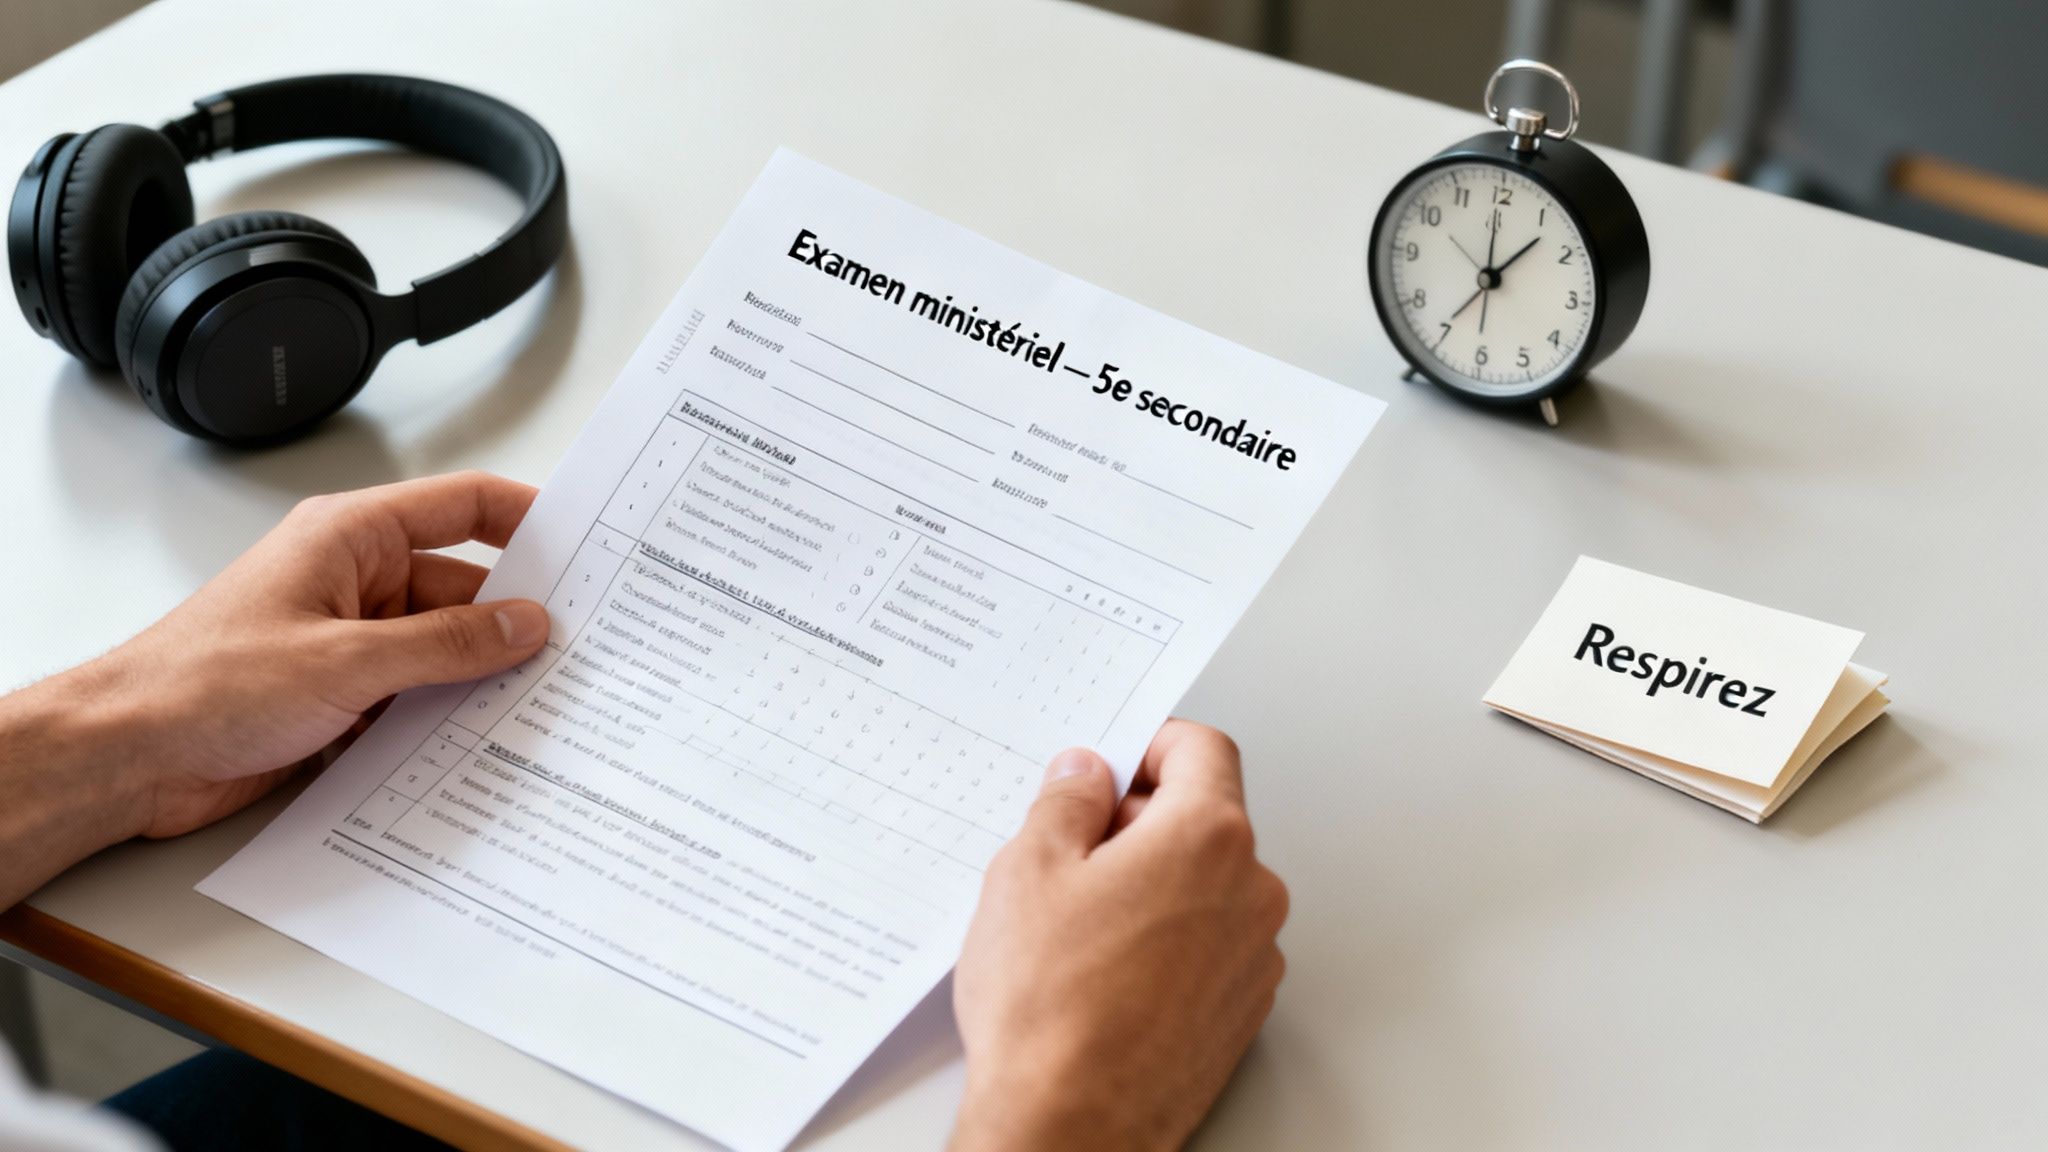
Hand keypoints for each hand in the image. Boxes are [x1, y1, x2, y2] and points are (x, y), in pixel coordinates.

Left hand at [16, 472, 549, 846]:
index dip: (529, 518)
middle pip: (463, 589)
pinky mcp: (340, 696)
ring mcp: (347, 640)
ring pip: (442, 651)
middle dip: (514, 622)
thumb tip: (524, 624)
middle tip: (578, 650)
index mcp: (351, 538)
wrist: (125, 756)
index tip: (588, 543)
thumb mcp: (343, 661)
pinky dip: (444, 719)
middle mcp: (353, 581)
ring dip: (478, 680)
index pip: (463, 506)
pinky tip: (476, 744)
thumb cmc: (199, 684)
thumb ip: (443, 645)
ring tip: (534, 705)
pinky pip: (414, 698)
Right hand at [950, 721, 1287, 1151]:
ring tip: (1078, 927)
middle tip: (1071, 851)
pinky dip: (1167, 940)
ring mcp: (1253, 956)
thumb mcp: (1028, 870)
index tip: (1113, 762)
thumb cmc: (1051, 1012)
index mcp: (1208, 838)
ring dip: (1153, 884)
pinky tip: (1104, 971)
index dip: (1150, 744)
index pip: (1203, 750)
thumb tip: (1085, 775)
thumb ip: (1066, 801)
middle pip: (1204, 818)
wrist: (1069, 1126)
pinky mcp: (1241, 1009)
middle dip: (1140, 821)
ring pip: (1206, 885)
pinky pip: (1209, 944)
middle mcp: (1251, 892)